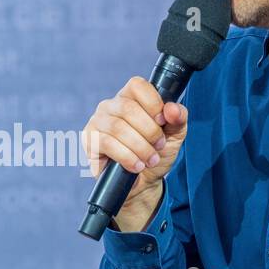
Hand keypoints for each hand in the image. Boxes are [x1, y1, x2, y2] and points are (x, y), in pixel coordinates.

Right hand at [81, 76, 188, 203]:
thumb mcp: (174, 135)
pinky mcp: (90, 140)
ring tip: (150, 159)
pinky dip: (127, 156)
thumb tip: (172, 109)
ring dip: (140, 146)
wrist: (144, 183)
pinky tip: (137, 165)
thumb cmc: (156, 153)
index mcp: (130, 97)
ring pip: (118, 127)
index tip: (163, 122)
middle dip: (150, 131)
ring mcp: (97, 122)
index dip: (153, 103)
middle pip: (128, 108)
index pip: (137, 85)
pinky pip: (107, 143)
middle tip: (159, 146)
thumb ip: (178, 118)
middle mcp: (111, 105)